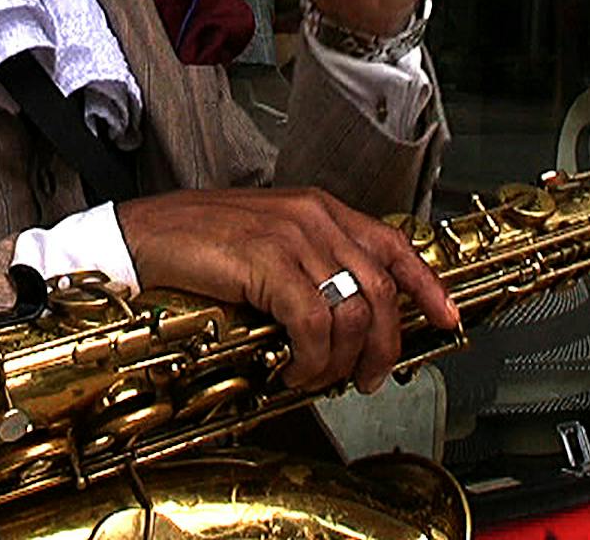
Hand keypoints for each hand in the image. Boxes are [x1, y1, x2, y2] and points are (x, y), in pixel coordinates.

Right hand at [116, 187, 458, 393]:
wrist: (142, 236)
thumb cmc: (197, 244)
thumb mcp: (267, 246)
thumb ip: (308, 267)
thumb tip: (342, 321)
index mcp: (320, 210)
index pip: (394, 245)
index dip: (427, 285)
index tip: (447, 318)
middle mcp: (314, 218)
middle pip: (382, 288)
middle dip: (384, 344)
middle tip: (369, 377)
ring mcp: (292, 238)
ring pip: (354, 310)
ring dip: (344, 359)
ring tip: (320, 378)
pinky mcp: (267, 263)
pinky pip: (313, 323)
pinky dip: (311, 358)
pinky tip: (294, 370)